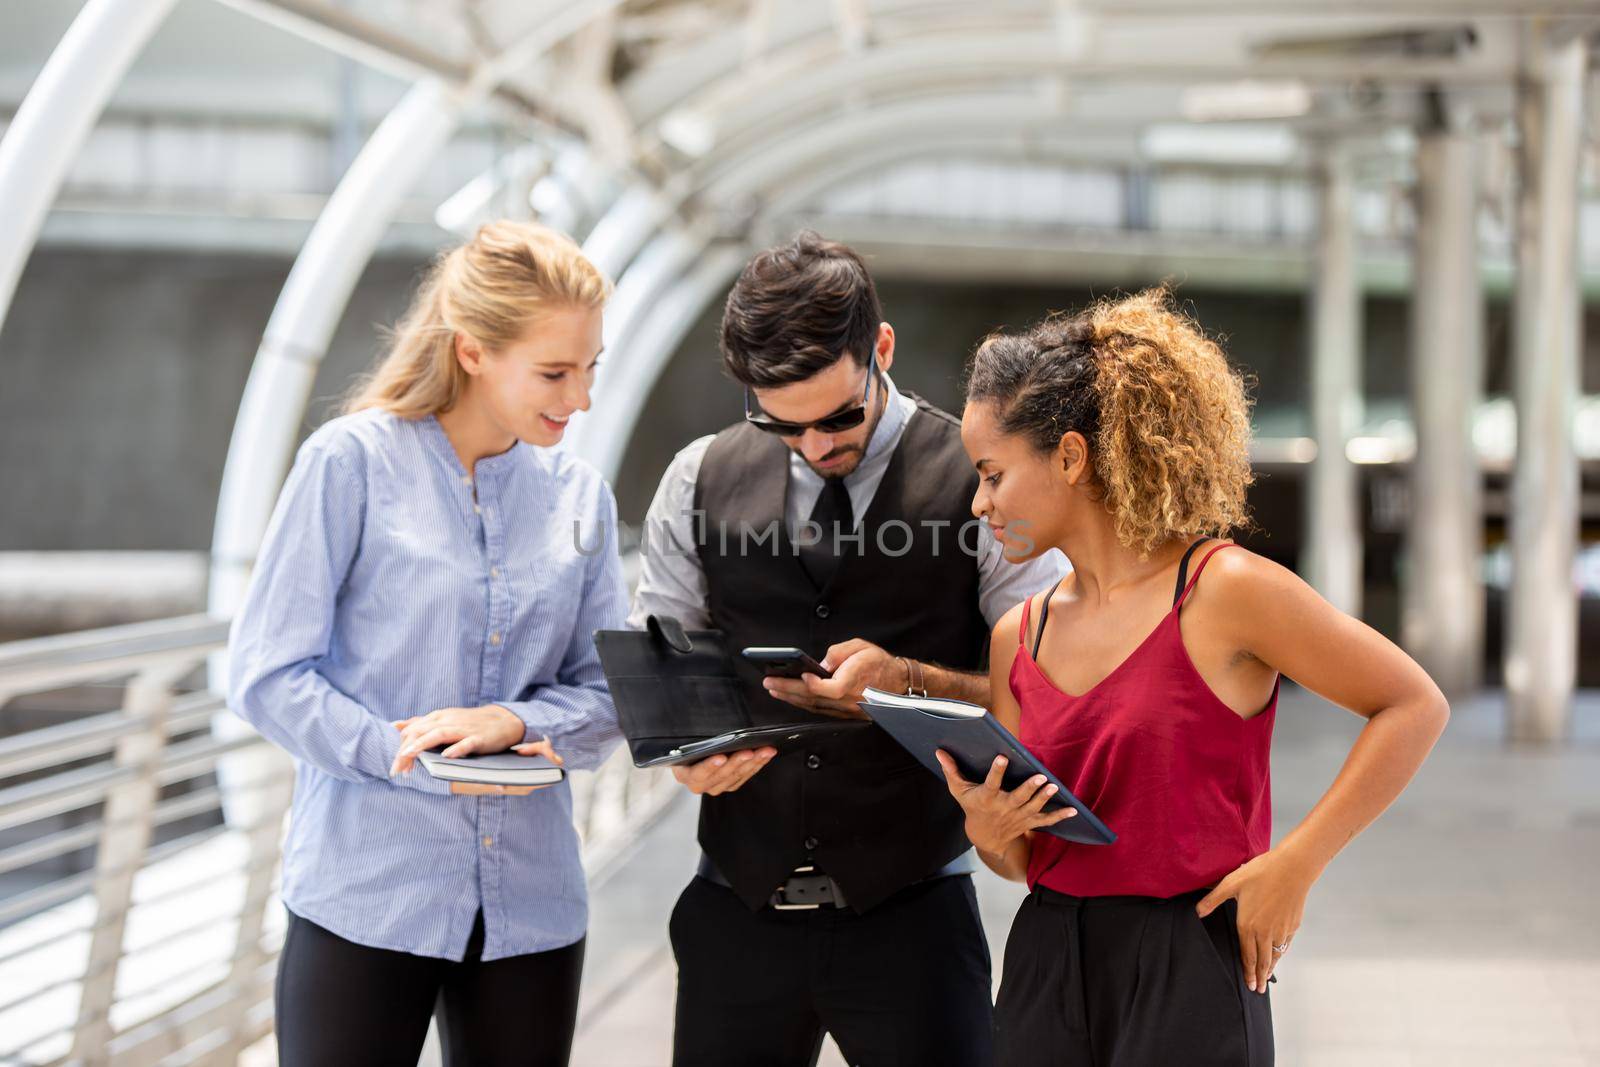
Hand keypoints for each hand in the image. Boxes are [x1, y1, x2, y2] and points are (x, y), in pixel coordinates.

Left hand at [389, 704, 552, 776]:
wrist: (504, 720)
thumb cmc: (470, 723)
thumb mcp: (443, 720)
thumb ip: (420, 723)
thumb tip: (395, 726)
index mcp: (438, 717)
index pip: (414, 730)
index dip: (401, 747)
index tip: (395, 766)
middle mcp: (449, 720)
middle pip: (422, 732)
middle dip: (406, 750)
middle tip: (396, 770)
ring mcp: (464, 729)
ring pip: (440, 734)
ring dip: (423, 744)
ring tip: (409, 755)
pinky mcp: (479, 738)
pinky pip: (467, 743)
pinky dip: (456, 749)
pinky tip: (447, 756)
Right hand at [671, 746, 777, 795]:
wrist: (688, 752)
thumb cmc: (686, 743)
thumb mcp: (687, 740)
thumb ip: (697, 739)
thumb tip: (715, 728)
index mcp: (684, 774)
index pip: (698, 773)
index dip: (709, 766)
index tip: (721, 757)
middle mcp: (699, 785)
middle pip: (721, 776)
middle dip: (737, 762)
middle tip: (750, 751)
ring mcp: (716, 786)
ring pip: (736, 776)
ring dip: (753, 762)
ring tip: (765, 750)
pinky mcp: (729, 785)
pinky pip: (745, 776)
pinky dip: (756, 764)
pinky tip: (766, 753)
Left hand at [761, 638, 900, 718]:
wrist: (896, 682)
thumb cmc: (878, 663)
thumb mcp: (860, 646)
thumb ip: (839, 653)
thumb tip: (821, 664)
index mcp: (854, 682)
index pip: (830, 688)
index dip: (813, 683)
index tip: (800, 674)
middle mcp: (849, 699)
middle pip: (814, 698)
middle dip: (788, 689)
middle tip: (769, 682)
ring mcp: (846, 709)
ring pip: (814, 706)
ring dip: (791, 698)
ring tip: (774, 689)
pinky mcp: (844, 713)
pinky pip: (819, 710)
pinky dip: (803, 704)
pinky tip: (791, 697)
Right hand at [933, 751, 1076, 856]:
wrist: (985, 837)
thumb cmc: (972, 808)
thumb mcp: (958, 791)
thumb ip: (951, 771)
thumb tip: (939, 751)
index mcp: (987, 798)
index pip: (991, 784)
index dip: (996, 771)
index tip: (1002, 757)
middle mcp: (1003, 808)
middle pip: (1018, 797)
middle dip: (1029, 788)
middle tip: (1040, 776)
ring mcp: (1018, 816)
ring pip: (1033, 807)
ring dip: (1044, 797)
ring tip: (1054, 785)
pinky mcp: (1028, 822)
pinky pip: (1046, 820)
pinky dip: (1060, 816)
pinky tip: (1073, 809)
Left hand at [1195, 847, 1318, 992]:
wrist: (1292, 868)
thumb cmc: (1260, 873)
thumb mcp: (1231, 883)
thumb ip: (1212, 899)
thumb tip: (1197, 912)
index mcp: (1248, 925)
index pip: (1246, 955)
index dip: (1246, 970)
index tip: (1247, 984)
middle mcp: (1265, 932)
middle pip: (1261, 961)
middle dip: (1258, 977)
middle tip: (1257, 990)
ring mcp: (1281, 930)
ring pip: (1274, 956)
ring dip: (1270, 969)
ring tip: (1266, 979)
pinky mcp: (1292, 925)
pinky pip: (1284, 946)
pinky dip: (1280, 956)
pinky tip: (1278, 957)